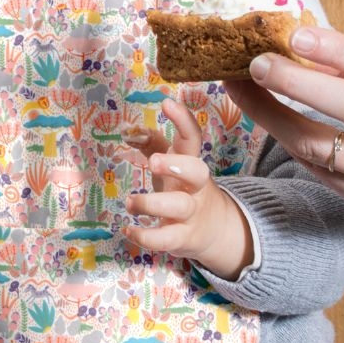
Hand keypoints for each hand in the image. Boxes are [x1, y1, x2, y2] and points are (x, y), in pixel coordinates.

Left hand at [124, 99, 253, 279]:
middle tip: (154, 161)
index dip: (183, 120)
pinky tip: (128, 231)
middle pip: (197, 172)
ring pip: (178, 207)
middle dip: (177, 165)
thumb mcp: (173, 166)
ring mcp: (191, 213)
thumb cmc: (184, 189)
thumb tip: (127, 128)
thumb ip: (152, 145)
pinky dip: (146, 237)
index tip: (167, 103)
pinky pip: (167, 239)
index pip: (193, 139)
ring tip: (130, 203)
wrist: (216, 231)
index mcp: (191, 164)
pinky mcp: (183, 238)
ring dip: (151, 203)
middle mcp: (195, 188)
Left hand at [224, 26, 343, 215]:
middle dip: (294, 83)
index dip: (337, 50)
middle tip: (255, 62)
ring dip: (269, 114)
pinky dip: (285, 137)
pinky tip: (263, 114)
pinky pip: (313, 166)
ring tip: (239, 86)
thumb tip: (296, 44)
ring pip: (315, 145)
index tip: (296, 35)